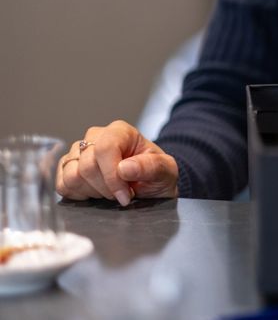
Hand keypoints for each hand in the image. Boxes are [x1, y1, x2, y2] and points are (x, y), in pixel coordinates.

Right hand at [57, 120, 178, 205]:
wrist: (150, 185)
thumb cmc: (157, 175)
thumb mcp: (166, 171)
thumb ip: (152, 167)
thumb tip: (124, 168)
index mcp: (120, 131)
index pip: (104, 149)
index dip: (112, 177)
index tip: (125, 195)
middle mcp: (96, 136)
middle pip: (87, 166)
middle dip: (106, 188)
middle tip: (122, 194)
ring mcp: (78, 151)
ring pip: (72, 176)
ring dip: (93, 192)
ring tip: (110, 192)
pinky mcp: (67, 167)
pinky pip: (62, 185)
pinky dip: (79, 195)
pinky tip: (96, 193)